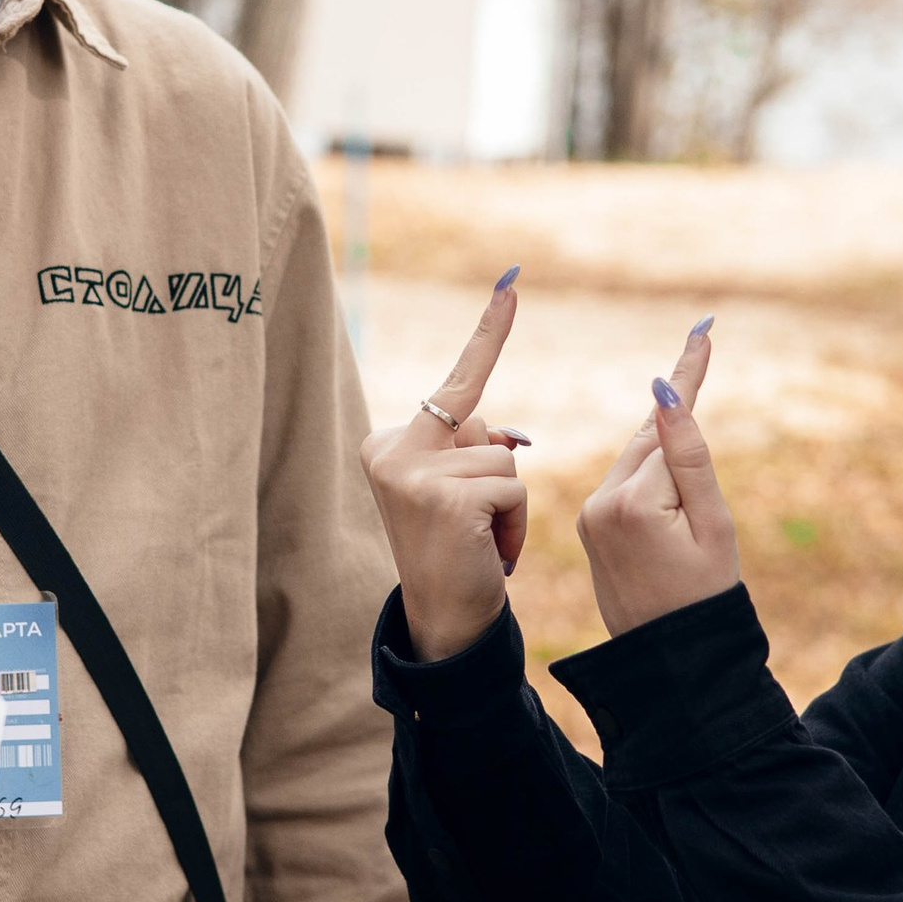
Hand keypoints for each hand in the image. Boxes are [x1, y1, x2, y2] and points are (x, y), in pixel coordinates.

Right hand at [359, 273, 531, 662]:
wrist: (443, 621)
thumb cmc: (456, 553)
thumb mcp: (457, 489)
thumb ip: (473, 448)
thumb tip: (509, 437)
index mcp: (388, 444)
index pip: (453, 382)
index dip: (489, 333)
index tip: (512, 280)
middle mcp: (391, 451)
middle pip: (484, 427)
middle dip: (496, 472)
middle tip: (471, 527)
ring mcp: (413, 473)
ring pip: (505, 459)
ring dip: (509, 505)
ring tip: (482, 543)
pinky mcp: (445, 496)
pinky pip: (513, 486)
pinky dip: (514, 524)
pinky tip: (489, 554)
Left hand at [576, 318, 741, 635]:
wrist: (670, 661)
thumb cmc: (706, 597)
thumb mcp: (712, 526)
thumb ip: (689, 458)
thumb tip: (661, 394)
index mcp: (633, 502)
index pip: (668, 430)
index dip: (688, 379)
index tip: (701, 332)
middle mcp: (600, 503)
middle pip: (649, 441)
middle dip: (676, 409)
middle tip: (699, 340)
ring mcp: (590, 516)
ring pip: (638, 463)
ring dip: (665, 452)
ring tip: (693, 437)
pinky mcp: (590, 527)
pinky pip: (627, 486)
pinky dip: (652, 477)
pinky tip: (673, 486)